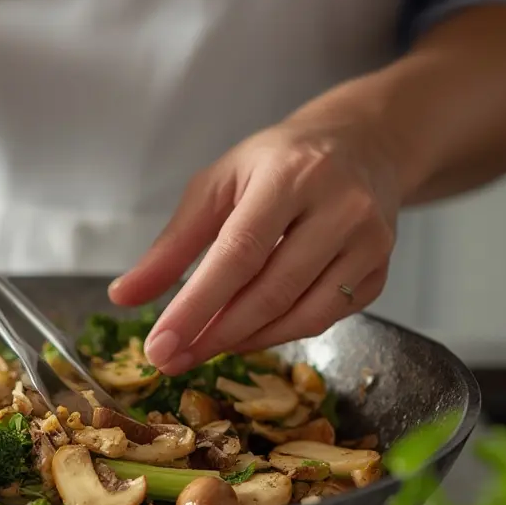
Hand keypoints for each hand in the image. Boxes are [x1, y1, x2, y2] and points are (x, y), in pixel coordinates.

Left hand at [109, 114, 400, 372]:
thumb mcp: (217, 186)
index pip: (239, 253)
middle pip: (271, 291)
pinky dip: (279, 334)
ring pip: (302, 314)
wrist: (362, 145)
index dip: (197, 306)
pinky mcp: (382, 271)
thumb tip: (124, 296)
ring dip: (246, 341)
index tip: (160, 345)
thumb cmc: (278, 164)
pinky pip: (326, 320)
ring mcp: (370, 242)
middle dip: (214, 334)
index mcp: (290, 176)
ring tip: (203, 347)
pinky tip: (247, 334)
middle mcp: (340, 207)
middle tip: (171, 359)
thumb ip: (171, 245)